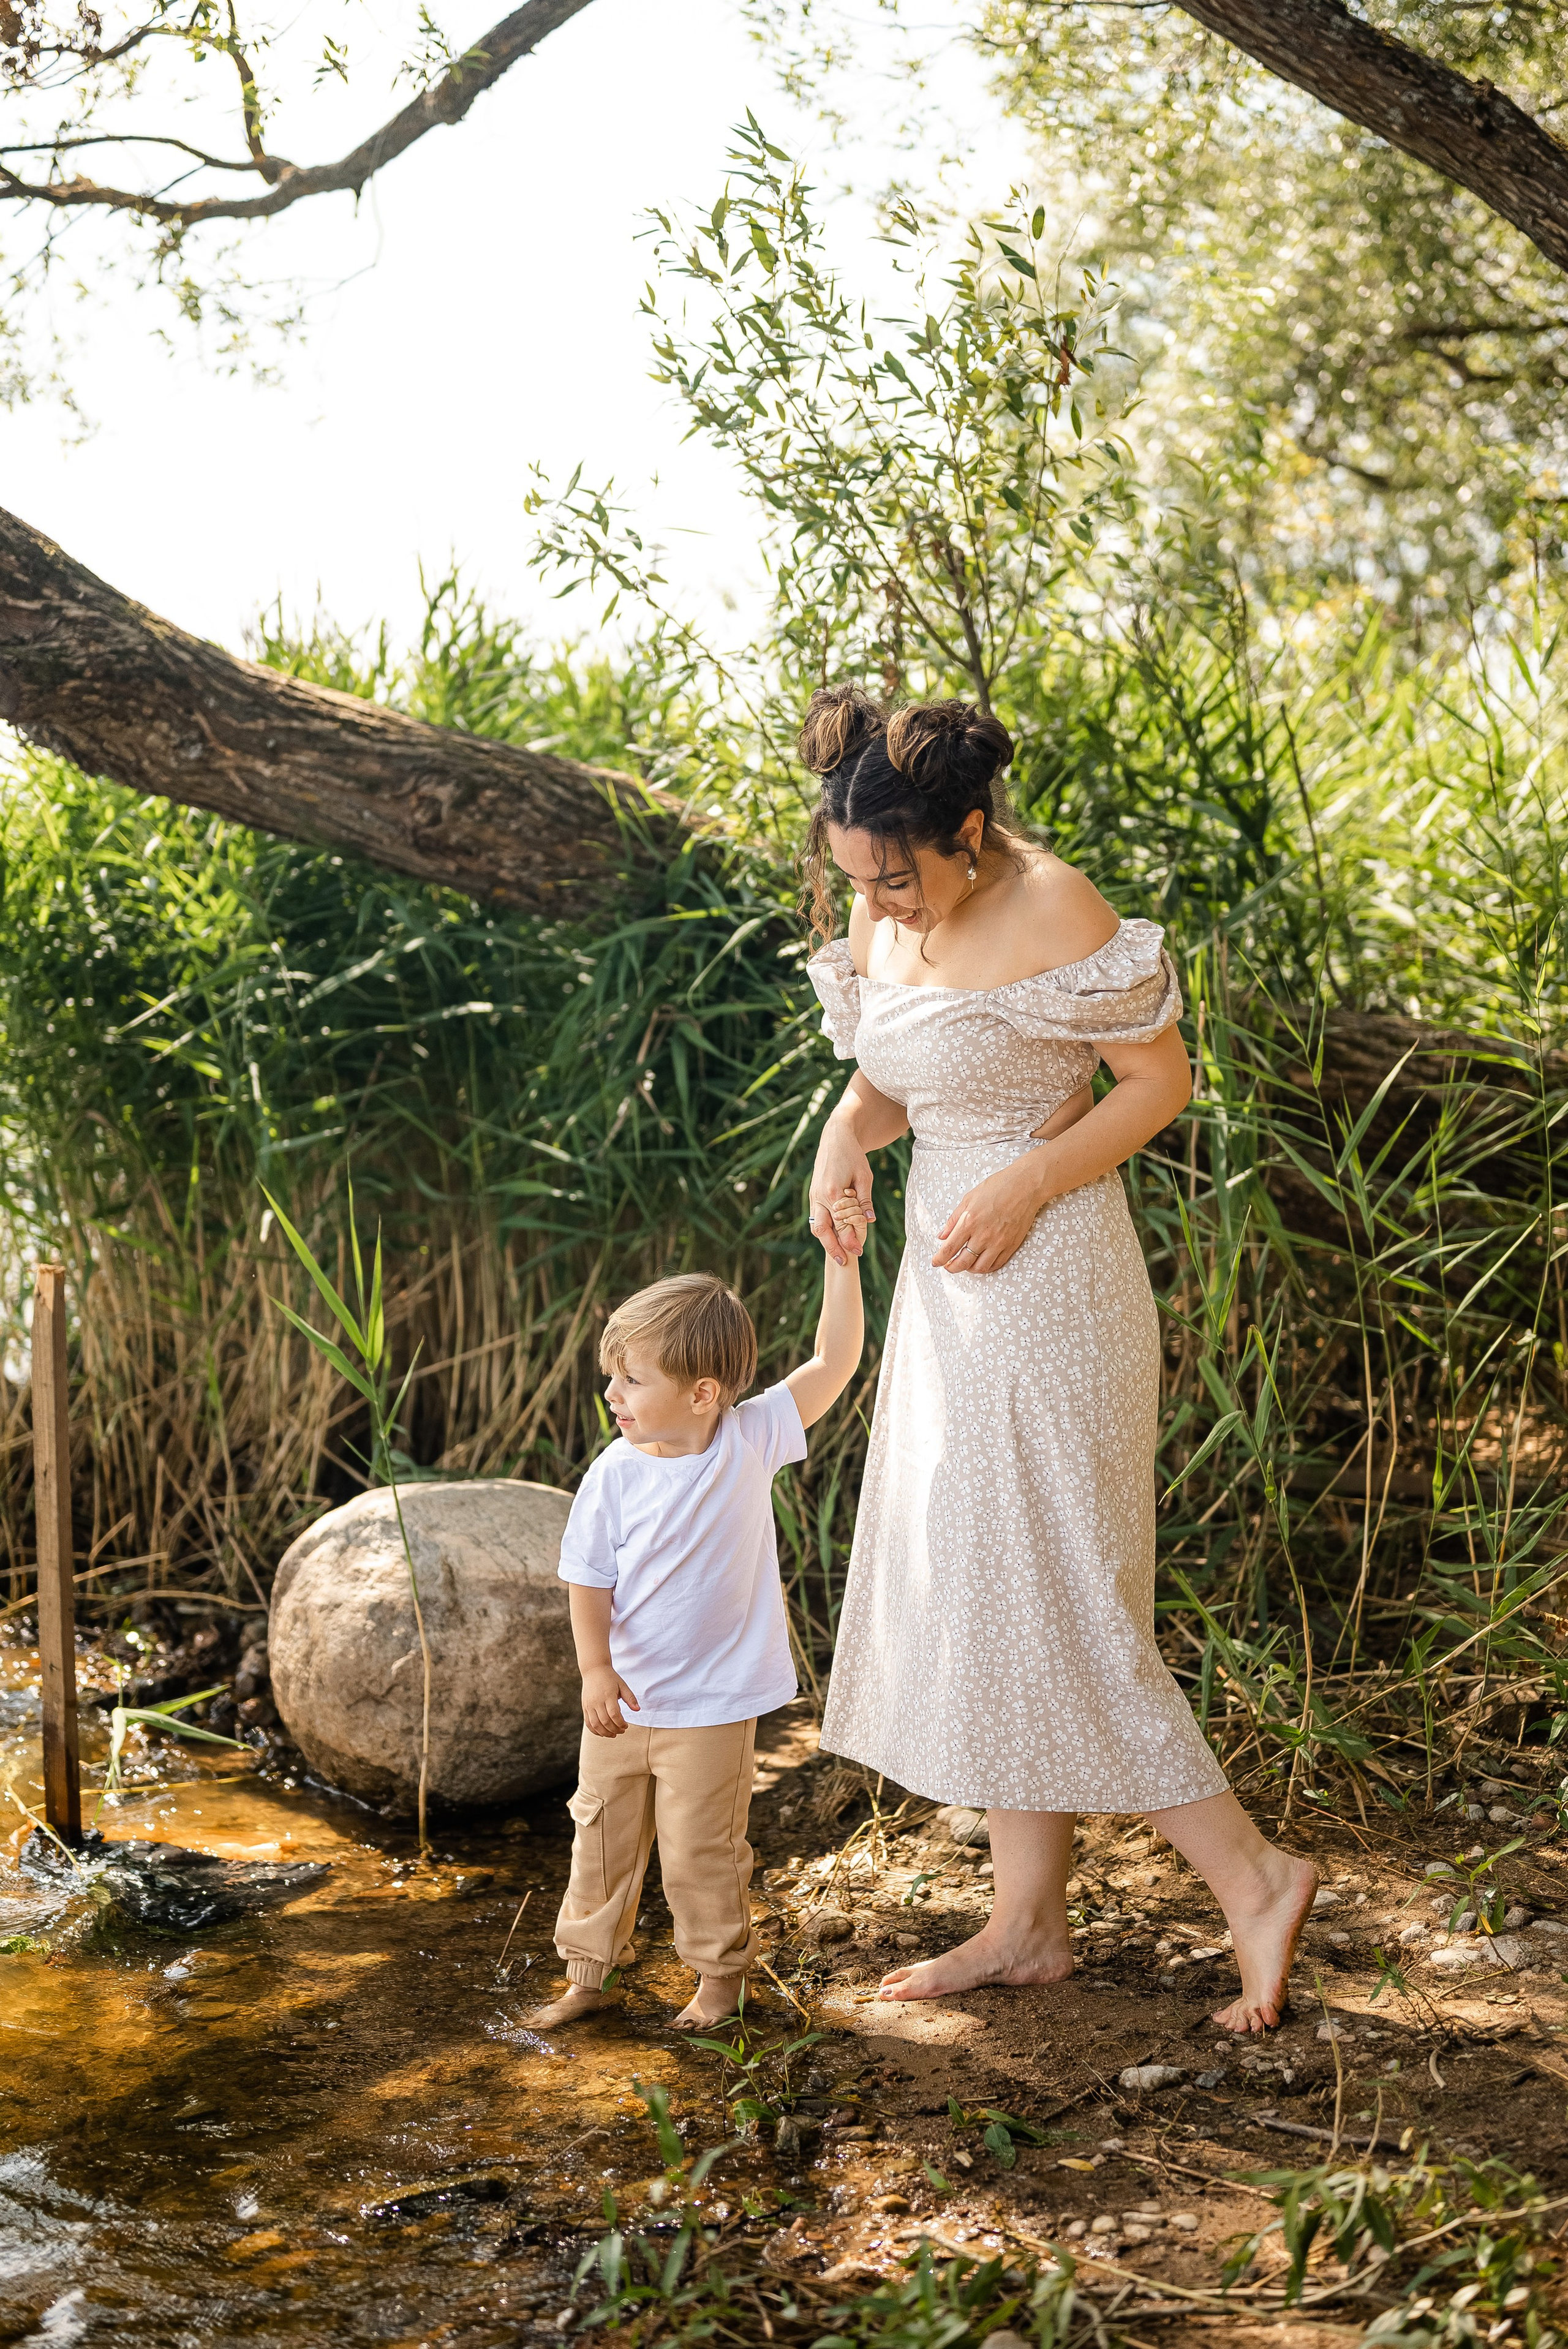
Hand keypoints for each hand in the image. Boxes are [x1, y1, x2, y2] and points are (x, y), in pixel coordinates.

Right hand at [581, 1665, 638, 1738]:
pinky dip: (595, 1731)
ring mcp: (589, 1705)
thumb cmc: (610, 1678)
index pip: (614, 1714)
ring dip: (605, 1733)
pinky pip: (588, 1723)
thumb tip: (638, 1710)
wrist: (594, 1670)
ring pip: (595, 1725)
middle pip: (605, 1721)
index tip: (626, 1726)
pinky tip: (603, 1733)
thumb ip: (630, 1698)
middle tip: (622, 1731)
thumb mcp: (622, 1685)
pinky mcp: (584, 1707)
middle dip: (615, 1730)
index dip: (621, 1723)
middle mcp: (597, 1701)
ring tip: (613, 1734)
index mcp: (608, 1695)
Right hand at [808, 1116, 874, 1265]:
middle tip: (843, 1261)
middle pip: (822, 1230)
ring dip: (826, 1241)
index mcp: (833, 1192)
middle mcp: (819, 1196)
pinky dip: (825, 1229)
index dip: (849, 1240)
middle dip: (832, 1248)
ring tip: (838, 1254)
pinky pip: (817, 1217)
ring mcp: (814, 1196)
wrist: (835, 1138)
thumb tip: (869, 1220)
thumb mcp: (864, 1176)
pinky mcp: (813, 1195)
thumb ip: (865, 1200)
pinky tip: (834, 1238)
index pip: (841, 1224)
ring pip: (817, 1225)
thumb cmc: (852, 1155)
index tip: (858, 1253)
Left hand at [932, 1153, 1052, 1275]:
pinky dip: (986, 1268)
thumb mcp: (968, 1199)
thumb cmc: (996, 1187)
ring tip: (965, 1264)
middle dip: (952, 1268)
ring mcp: (998, 1242)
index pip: (949, 1248)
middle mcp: (983, 1235)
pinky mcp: (1011, 1245)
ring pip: (980, 1268)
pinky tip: (981, 1262)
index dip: (939, 1259)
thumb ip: (954, 1220)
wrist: (1025, 1186)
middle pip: (962, 1262)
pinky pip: (996, 1264)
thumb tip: (942, 1236)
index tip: (935, 1262)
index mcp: (969, 1221)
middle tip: (948, 1267)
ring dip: (969, 1270)